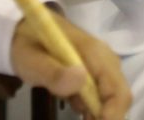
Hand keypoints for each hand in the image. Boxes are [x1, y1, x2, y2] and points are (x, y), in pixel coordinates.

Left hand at [10, 11, 131, 119]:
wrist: (24, 32)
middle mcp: (104, 58)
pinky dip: (92, 108)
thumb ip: (53, 73)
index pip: (116, 87)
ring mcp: (101, 65)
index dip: (112, 113)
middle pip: (119, 95)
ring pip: (111, 98)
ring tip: (74, 110)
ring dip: (98, 113)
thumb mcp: (31, 61)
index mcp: (93, 52)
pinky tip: (75, 105)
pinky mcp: (95, 73)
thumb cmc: (28, 46)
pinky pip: (102, 95)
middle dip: (106, 116)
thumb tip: (81, 79)